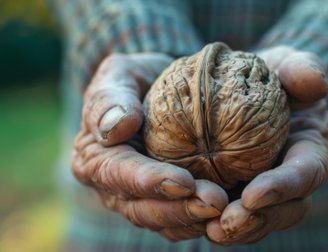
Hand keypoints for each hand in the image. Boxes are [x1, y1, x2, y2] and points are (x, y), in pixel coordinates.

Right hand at [71, 53, 227, 241]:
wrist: (157, 92)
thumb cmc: (138, 80)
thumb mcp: (120, 75)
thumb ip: (110, 97)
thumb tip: (116, 127)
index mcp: (93, 157)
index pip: (117, 174)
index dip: (150, 181)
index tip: (184, 181)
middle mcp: (111, 187)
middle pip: (141, 207)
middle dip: (179, 208)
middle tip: (216, 202)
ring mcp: (136, 200)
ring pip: (162, 222)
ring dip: (194, 220)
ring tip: (226, 211)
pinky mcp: (162, 205)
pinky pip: (178, 224)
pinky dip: (201, 224)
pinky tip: (226, 216)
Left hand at [206, 46, 327, 244]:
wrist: (250, 92)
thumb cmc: (272, 76)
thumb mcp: (287, 64)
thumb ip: (301, 68)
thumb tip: (315, 82)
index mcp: (312, 151)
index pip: (306, 173)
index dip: (283, 187)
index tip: (253, 194)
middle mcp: (294, 179)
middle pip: (284, 210)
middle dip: (257, 220)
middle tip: (227, 223)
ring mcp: (268, 191)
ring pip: (258, 221)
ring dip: (235, 230)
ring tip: (208, 231)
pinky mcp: (241, 194)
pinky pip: (232, 216)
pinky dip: (214, 222)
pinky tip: (192, 221)